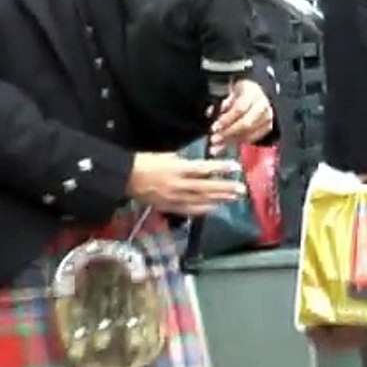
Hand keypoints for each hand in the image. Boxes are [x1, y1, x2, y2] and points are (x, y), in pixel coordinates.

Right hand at [127, 152, 244, 215]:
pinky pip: (189, 210)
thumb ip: (185, 162)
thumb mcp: (167, 156)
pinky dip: (203, 209)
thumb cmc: (144, 162)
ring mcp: (175, 198)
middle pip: (207, 187)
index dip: (221, 168)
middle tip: (241, 188)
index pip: (205, 169)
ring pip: (201, 200)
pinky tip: (214, 208)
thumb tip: (200, 166)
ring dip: (219, 199)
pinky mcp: (169, 207)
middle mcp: (179, 185)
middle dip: (225, 188)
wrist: (125, 178)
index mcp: (178, 169)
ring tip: (233, 198)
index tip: (236, 167)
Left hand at [209, 79, 274, 154]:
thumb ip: (221, 104)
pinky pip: (252, 138)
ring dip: (231, 141)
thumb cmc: (242, 93)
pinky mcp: (267, 128)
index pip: (239, 109)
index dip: (226, 119)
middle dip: (228, 133)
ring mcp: (267, 118)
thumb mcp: (230, 93)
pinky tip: (227, 144)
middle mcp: (262, 106)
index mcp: (252, 93)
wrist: (260, 93)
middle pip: (246, 123)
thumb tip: (210, 114)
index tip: (214, 127)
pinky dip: (238, 142)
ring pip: (250, 133)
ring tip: (217, 146)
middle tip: (214, 139)